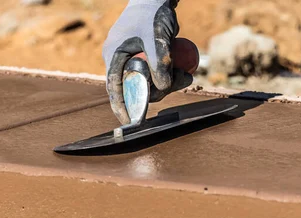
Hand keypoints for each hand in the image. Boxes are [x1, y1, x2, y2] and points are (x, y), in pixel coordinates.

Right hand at [102, 0, 198, 124]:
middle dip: (158, 91)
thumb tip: (162, 87)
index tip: (130, 122)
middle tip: (180, 82)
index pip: (114, 88)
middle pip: (136, 87)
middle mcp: (120, 59)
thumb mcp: (157, 38)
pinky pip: (155, 73)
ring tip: (187, 76)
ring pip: (149, 81)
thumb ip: (160, 63)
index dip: (121, 107)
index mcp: (114, 55)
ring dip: (168, 84)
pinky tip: (184, 72)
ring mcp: (132, 58)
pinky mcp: (145, 57)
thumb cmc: (154, 12)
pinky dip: (169, 76)